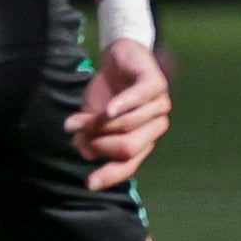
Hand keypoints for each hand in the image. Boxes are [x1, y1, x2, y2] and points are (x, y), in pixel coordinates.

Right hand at [65, 35, 170, 189]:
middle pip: (128, 148)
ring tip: (81, 117)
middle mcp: (154, 127)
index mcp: (142, 140)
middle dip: (101, 143)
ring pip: (128, 125)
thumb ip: (89, 138)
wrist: (118, 57)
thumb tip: (86, 153)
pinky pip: (139, 99)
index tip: (88, 183)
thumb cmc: (107, 93)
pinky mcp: (156, 83)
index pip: (128, 165)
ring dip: (100, 122)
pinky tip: (106, 110)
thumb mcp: (91, 120)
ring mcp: (159, 105)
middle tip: (81, 133)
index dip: (109, 175)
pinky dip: (121, 106)